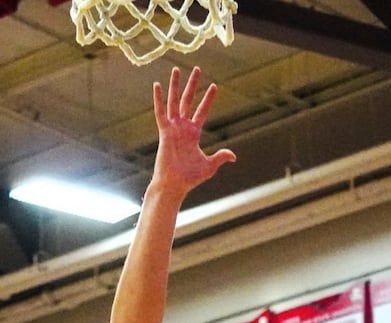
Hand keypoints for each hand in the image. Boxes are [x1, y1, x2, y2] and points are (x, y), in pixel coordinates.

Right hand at [150, 67, 235, 197]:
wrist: (174, 185)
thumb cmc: (189, 178)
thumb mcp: (209, 166)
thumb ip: (220, 157)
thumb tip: (233, 156)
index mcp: (193, 134)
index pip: (202, 111)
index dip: (208, 99)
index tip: (214, 86)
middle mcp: (182, 127)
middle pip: (188, 101)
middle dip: (193, 85)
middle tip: (197, 69)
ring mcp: (173, 128)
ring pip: (174, 101)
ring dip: (176, 85)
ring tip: (176, 69)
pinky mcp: (164, 132)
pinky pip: (160, 113)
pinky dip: (158, 99)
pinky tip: (157, 85)